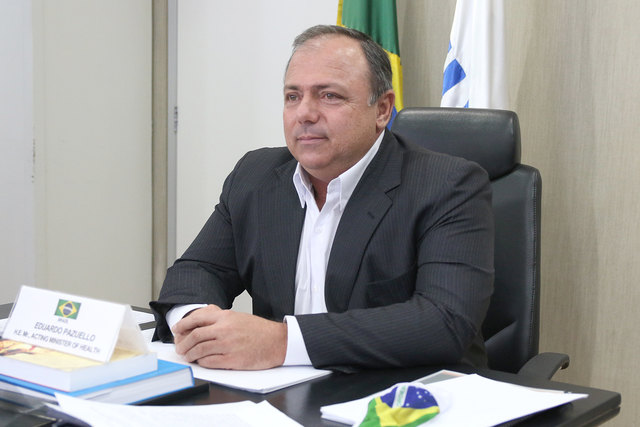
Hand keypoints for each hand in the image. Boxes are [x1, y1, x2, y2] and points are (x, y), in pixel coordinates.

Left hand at [171, 305, 286, 369]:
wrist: (277, 341)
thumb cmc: (259, 330)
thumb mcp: (238, 317)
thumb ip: (220, 318)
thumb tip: (200, 321)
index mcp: (226, 316)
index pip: (197, 318)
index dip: (183, 325)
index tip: (177, 330)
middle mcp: (225, 329)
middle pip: (195, 335)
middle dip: (183, 343)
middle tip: (180, 347)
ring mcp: (228, 345)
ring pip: (200, 350)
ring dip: (190, 354)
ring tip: (188, 356)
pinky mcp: (232, 359)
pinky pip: (210, 362)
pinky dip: (202, 362)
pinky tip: (201, 361)